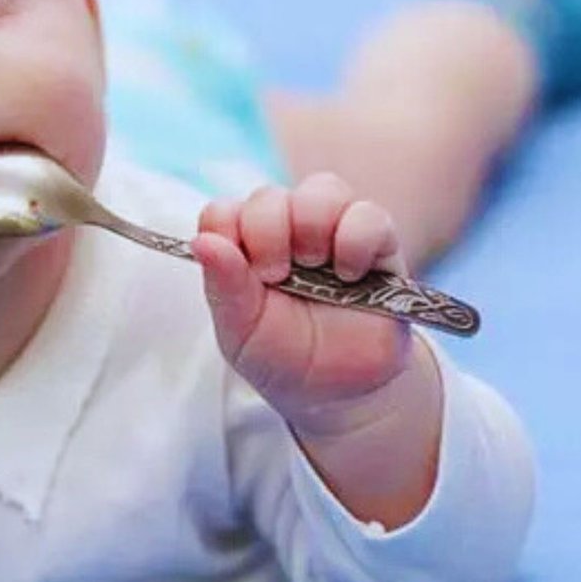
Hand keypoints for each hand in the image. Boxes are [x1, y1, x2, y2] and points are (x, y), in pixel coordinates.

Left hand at [191, 173, 415, 437]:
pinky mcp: (378, 244)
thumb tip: (202, 242)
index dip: (228, 235)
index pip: (222, 212)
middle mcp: (285, 231)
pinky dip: (356, 239)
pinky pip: (370, 214)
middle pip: (269, 196)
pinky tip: (350, 275)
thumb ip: (224, 287)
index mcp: (243, 248)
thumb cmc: (284, 358)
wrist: (341, 392)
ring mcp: (332, 232)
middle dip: (268, 234)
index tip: (244, 275)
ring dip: (312, 226)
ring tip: (317, 267)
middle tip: (278, 277)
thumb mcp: (242, 333)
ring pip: (322, 189)